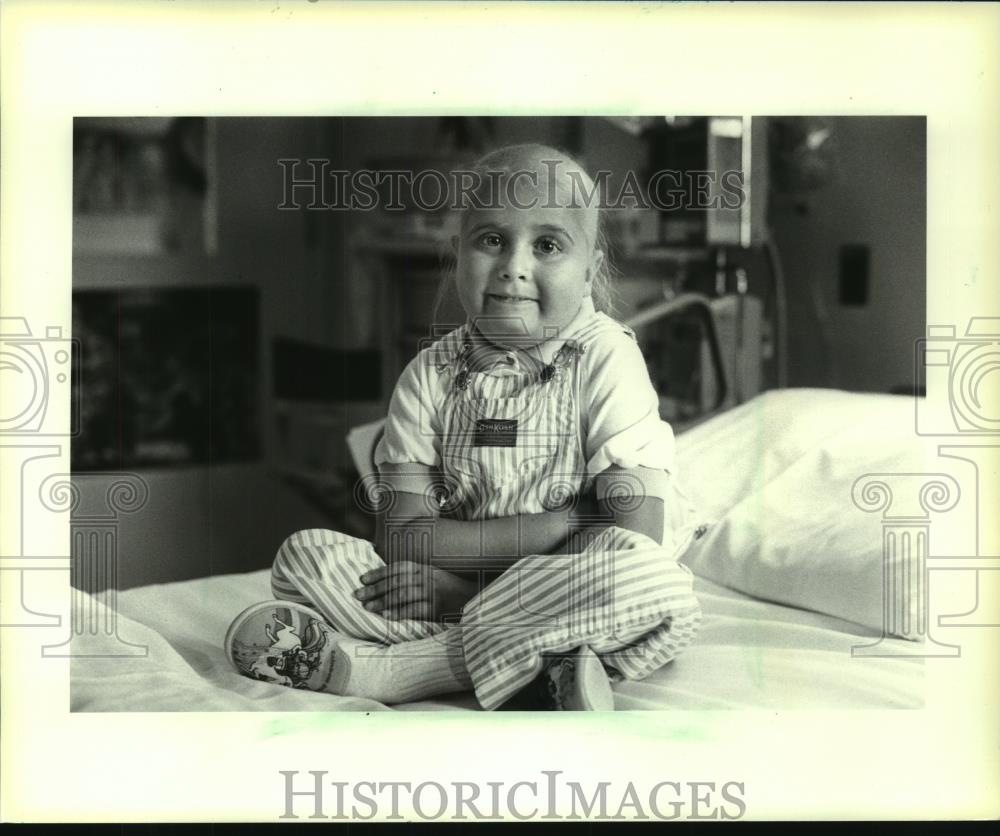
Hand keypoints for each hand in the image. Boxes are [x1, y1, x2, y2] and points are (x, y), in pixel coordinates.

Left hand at [353, 561, 476, 620]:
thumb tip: (390, 581)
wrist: (475, 599)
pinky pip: (414, 609)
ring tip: (367, 607)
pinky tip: (386, 616)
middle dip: (374, 588)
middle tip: (357, 595)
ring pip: (402, 595)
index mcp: (425, 568)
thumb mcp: (435, 576)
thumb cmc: (452, 589)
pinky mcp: (437, 607)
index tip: (362, 579)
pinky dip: (399, 612)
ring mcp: (432, 592)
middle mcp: (427, 577)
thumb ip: (416, 576)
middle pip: (395, 582)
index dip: (378, 573)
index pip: (397, 568)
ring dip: (382, 601)